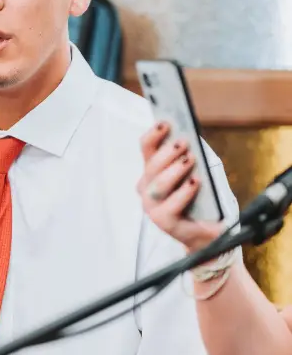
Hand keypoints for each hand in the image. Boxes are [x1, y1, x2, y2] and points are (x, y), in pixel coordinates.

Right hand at [138, 123, 224, 252]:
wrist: (207, 232)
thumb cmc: (202, 198)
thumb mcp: (198, 171)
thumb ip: (191, 156)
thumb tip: (191, 138)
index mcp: (153, 171)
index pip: (146, 148)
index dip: (153, 134)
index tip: (166, 122)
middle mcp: (147, 188)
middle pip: (151, 165)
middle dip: (167, 152)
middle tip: (184, 142)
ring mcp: (152, 207)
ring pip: (158, 185)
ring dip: (174, 169)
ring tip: (190, 159)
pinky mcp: (163, 222)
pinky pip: (171, 205)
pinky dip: (184, 192)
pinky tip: (195, 182)